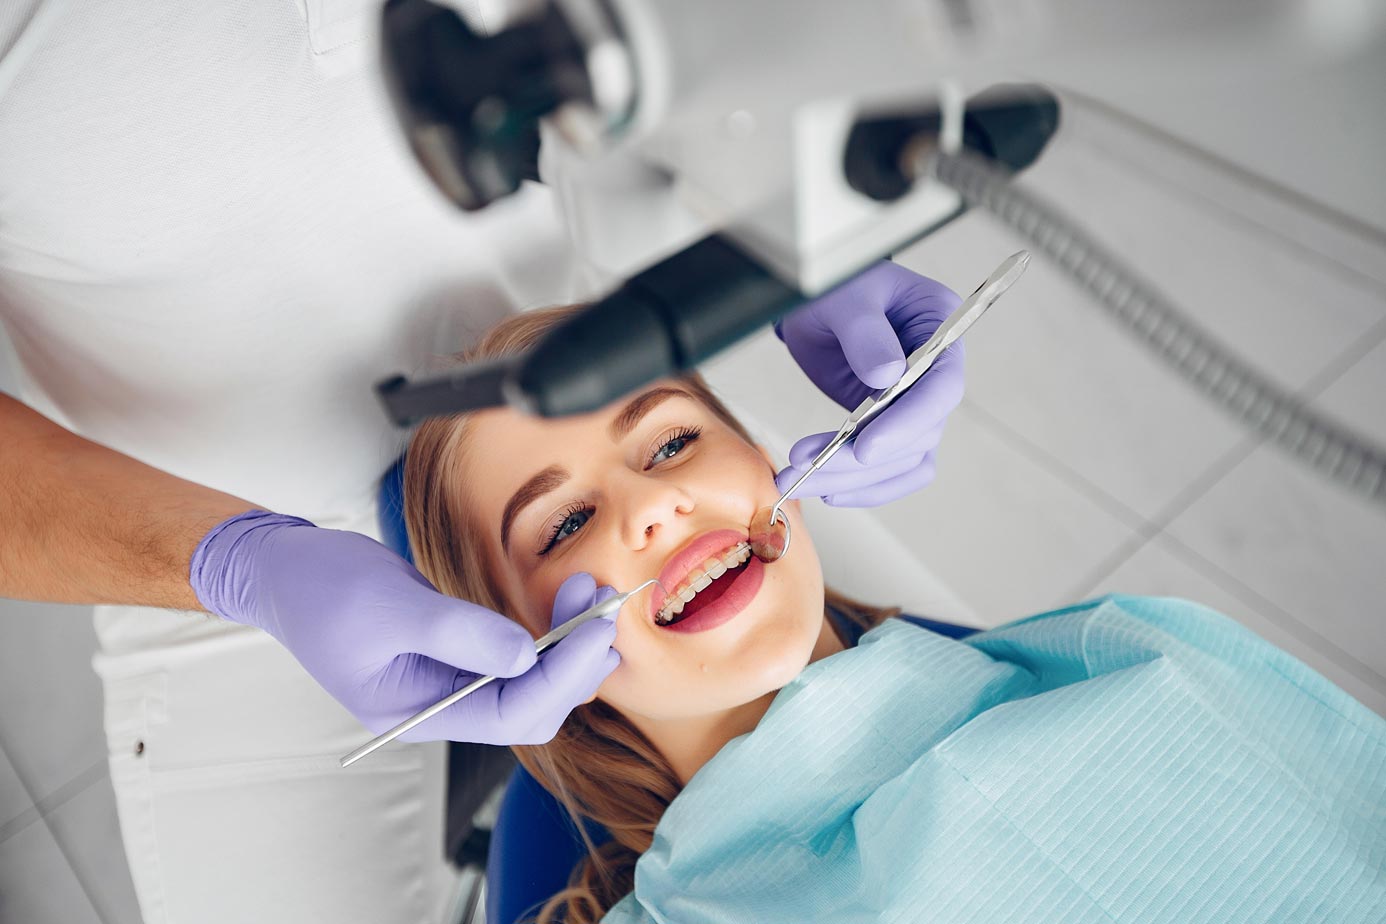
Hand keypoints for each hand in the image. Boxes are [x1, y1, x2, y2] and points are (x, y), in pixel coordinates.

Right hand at [190, 511, 618, 743]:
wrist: (284, 568)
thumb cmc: (321, 588)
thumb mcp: (391, 605)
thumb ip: (459, 633)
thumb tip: (526, 655)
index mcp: (416, 713)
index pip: (509, 715)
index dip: (560, 678)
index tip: (595, 632)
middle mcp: (439, 707)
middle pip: (530, 706)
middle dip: (574, 662)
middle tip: (604, 607)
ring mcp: (450, 681)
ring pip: (530, 682)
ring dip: (568, 644)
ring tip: (589, 595)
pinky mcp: (458, 652)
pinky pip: (517, 656)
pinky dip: (548, 632)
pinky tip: (567, 602)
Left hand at [775, 261, 963, 506]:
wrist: (817, 306)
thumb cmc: (836, 288)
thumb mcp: (845, 298)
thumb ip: (865, 332)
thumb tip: (887, 376)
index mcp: (940, 327)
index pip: (942, 387)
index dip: (907, 423)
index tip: (864, 448)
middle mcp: (939, 371)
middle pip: (919, 434)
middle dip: (860, 460)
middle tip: (806, 468)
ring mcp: (917, 402)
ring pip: (902, 460)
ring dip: (852, 478)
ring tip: (797, 480)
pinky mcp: (894, 425)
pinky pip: (894, 468)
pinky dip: (863, 486)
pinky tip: (827, 489)